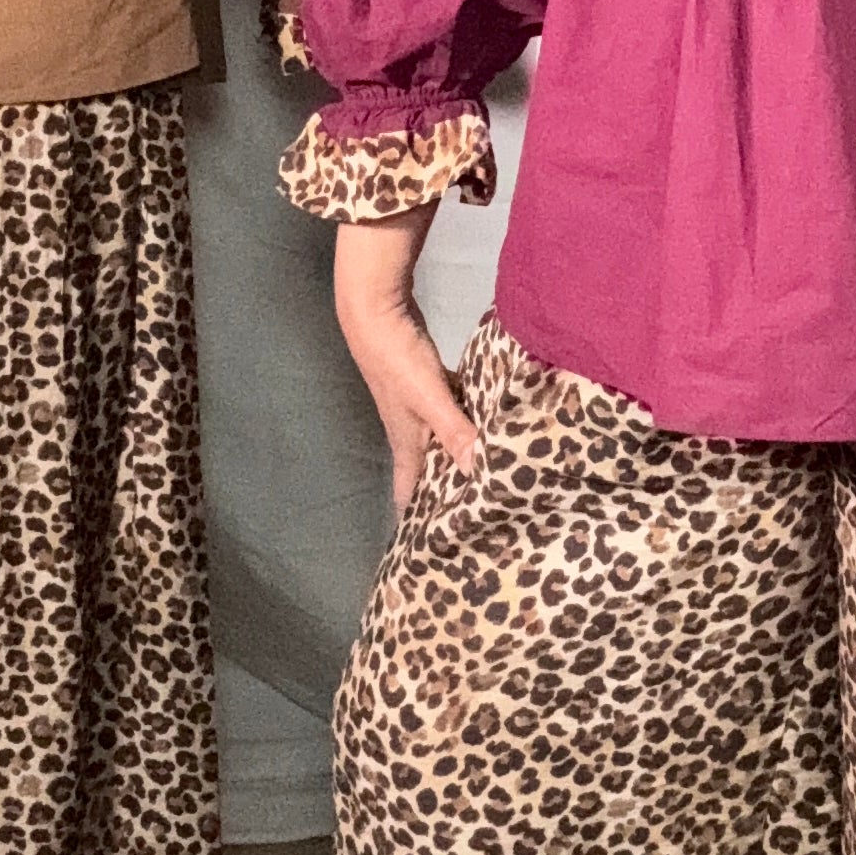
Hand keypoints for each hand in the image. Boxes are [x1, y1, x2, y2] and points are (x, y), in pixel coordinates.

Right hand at [332, 212, 480, 510]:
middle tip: (469, 516)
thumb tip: (481, 473)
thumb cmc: (396, 358)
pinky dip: (462, 421)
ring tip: (481, 474)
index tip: (432, 547)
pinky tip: (482, 422)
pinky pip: (447, 411)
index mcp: (407, 440)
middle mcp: (409, 428)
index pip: (410, 490)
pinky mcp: (424, 380)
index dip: (418, 518)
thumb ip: (455, 432)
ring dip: (454, 456)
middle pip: (426, 469)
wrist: (373, 308)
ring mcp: (415, 403)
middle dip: (441, 493)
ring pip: (438, 440)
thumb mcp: (429, 397)